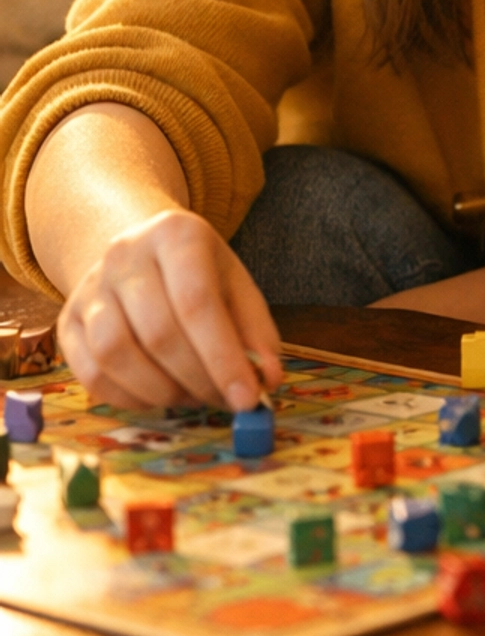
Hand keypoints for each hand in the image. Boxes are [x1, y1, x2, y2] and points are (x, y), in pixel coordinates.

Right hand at [57, 209, 283, 412]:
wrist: (138, 251)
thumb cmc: (197, 274)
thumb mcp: (235, 286)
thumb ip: (256, 332)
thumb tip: (266, 381)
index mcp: (175, 234)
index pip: (197, 302)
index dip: (223, 357)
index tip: (248, 399)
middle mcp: (124, 254)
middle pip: (158, 332)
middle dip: (198, 379)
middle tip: (224, 401)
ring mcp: (89, 288)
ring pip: (116, 355)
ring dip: (162, 391)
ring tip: (192, 395)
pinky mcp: (67, 321)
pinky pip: (91, 374)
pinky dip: (130, 397)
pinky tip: (159, 395)